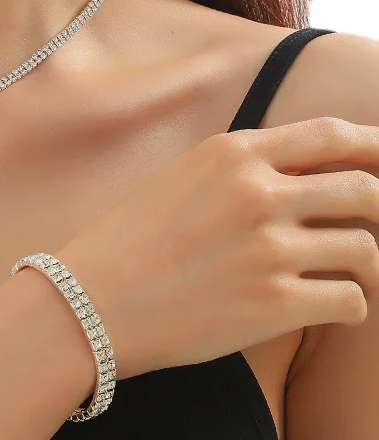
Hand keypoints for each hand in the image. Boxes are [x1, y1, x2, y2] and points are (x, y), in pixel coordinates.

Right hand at [57, 117, 378, 380]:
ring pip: (366, 248)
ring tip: (340, 273)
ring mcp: (269, 247)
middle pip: (364, 189)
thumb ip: (240, 169)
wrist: (90, 300)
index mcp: (232, 153)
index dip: (373, 145)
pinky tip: (323, 305)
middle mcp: (258, 192)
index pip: (331, 134)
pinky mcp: (276, 304)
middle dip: (375, 208)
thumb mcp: (180, 179)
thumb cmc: (127, 240)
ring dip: (361, 263)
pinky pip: (353, 300)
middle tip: (363, 228)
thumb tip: (302, 174)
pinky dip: (348, 305)